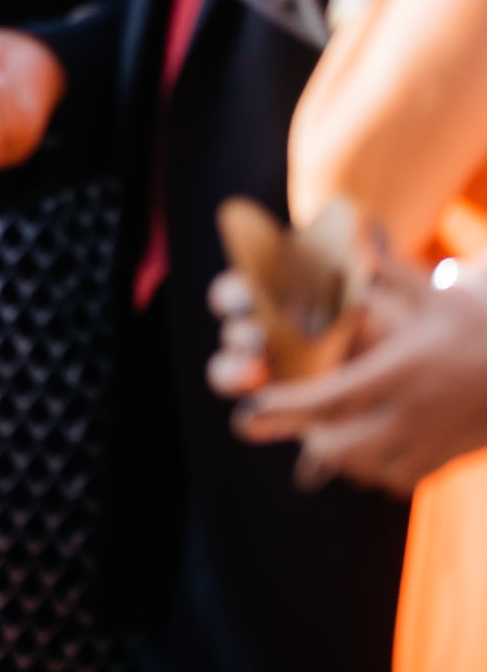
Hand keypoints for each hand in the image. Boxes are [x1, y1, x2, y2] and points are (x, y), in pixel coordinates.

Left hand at [228, 258, 486, 494]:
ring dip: (341, 459)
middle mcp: (414, 413)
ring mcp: (434, 442)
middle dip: (308, 439)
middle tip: (289, 425)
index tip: (252, 409)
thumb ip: (387, 271)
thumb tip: (350, 236)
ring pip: (368, 471)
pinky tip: (371, 455)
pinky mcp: (452, 459)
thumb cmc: (481, 325)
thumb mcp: (437, 293)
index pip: (331, 398)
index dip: (285, 407)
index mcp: (402, 372)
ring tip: (325, 439)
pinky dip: (378, 473)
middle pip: (341, 448)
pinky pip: (402, 480)